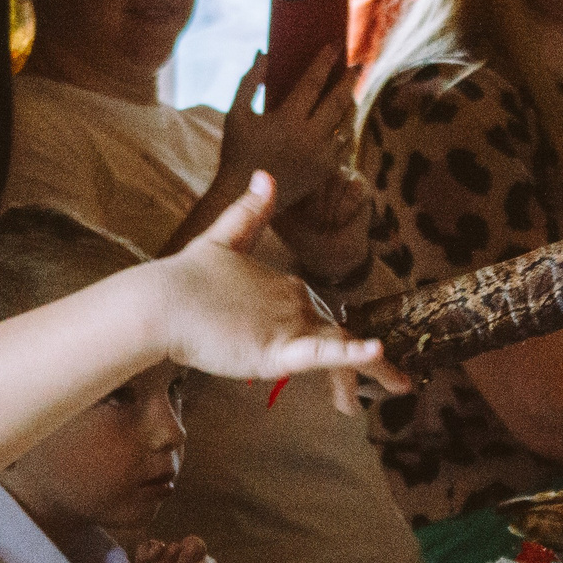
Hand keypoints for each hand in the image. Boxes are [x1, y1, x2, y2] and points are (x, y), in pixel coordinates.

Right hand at [159, 174, 407, 414]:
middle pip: (337, 336)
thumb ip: (247, 213)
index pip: (320, 316)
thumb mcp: (221, 239)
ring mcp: (287, 327)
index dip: (341, 342)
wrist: (161, 302)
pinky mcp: (278, 350)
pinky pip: (322, 353)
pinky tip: (375, 353)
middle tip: (399, 384)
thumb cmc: (186, 277)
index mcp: (284, 287)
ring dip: (375, 369)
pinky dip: (351, 353)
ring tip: (400, 388)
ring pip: (340, 350)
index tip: (363, 360)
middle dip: (370, 364)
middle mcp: (293, 304)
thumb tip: (265, 174)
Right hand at [214, 48, 353, 210]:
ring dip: (351, 105)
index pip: (312, 83)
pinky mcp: (325, 171)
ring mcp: (320, 156)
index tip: (335, 46)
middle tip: (358, 65)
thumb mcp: (236, 114)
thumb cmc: (237, 152)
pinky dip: (347, 130)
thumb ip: (249, 82)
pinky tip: (345, 122)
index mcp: (287, 120)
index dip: (324, 62)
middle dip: (349, 80)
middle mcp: (309, 137)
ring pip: (346, 124)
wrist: (246, 196)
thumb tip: (263, 53)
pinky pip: (344, 146)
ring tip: (352, 92)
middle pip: (338, 101)